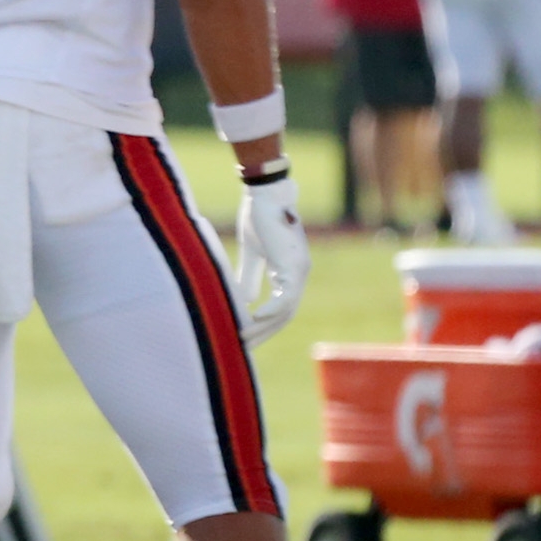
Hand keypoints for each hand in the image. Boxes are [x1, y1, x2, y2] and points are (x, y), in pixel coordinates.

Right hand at [233, 171, 309, 342]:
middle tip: (243, 347)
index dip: (264, 324)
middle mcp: (299, 274)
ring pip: (286, 310)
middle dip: (264, 333)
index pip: (281, 307)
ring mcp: (299, 271)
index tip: (245, 335)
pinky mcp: (293, 266)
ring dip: (264, 326)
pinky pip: (285, 297)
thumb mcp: (251, 252)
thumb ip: (248, 276)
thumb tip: (243, 301)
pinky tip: (251, 318)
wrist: (267, 193)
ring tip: (242, 336)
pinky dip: (269, 310)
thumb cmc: (258, 215)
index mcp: (290, 271)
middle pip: (285, 315)